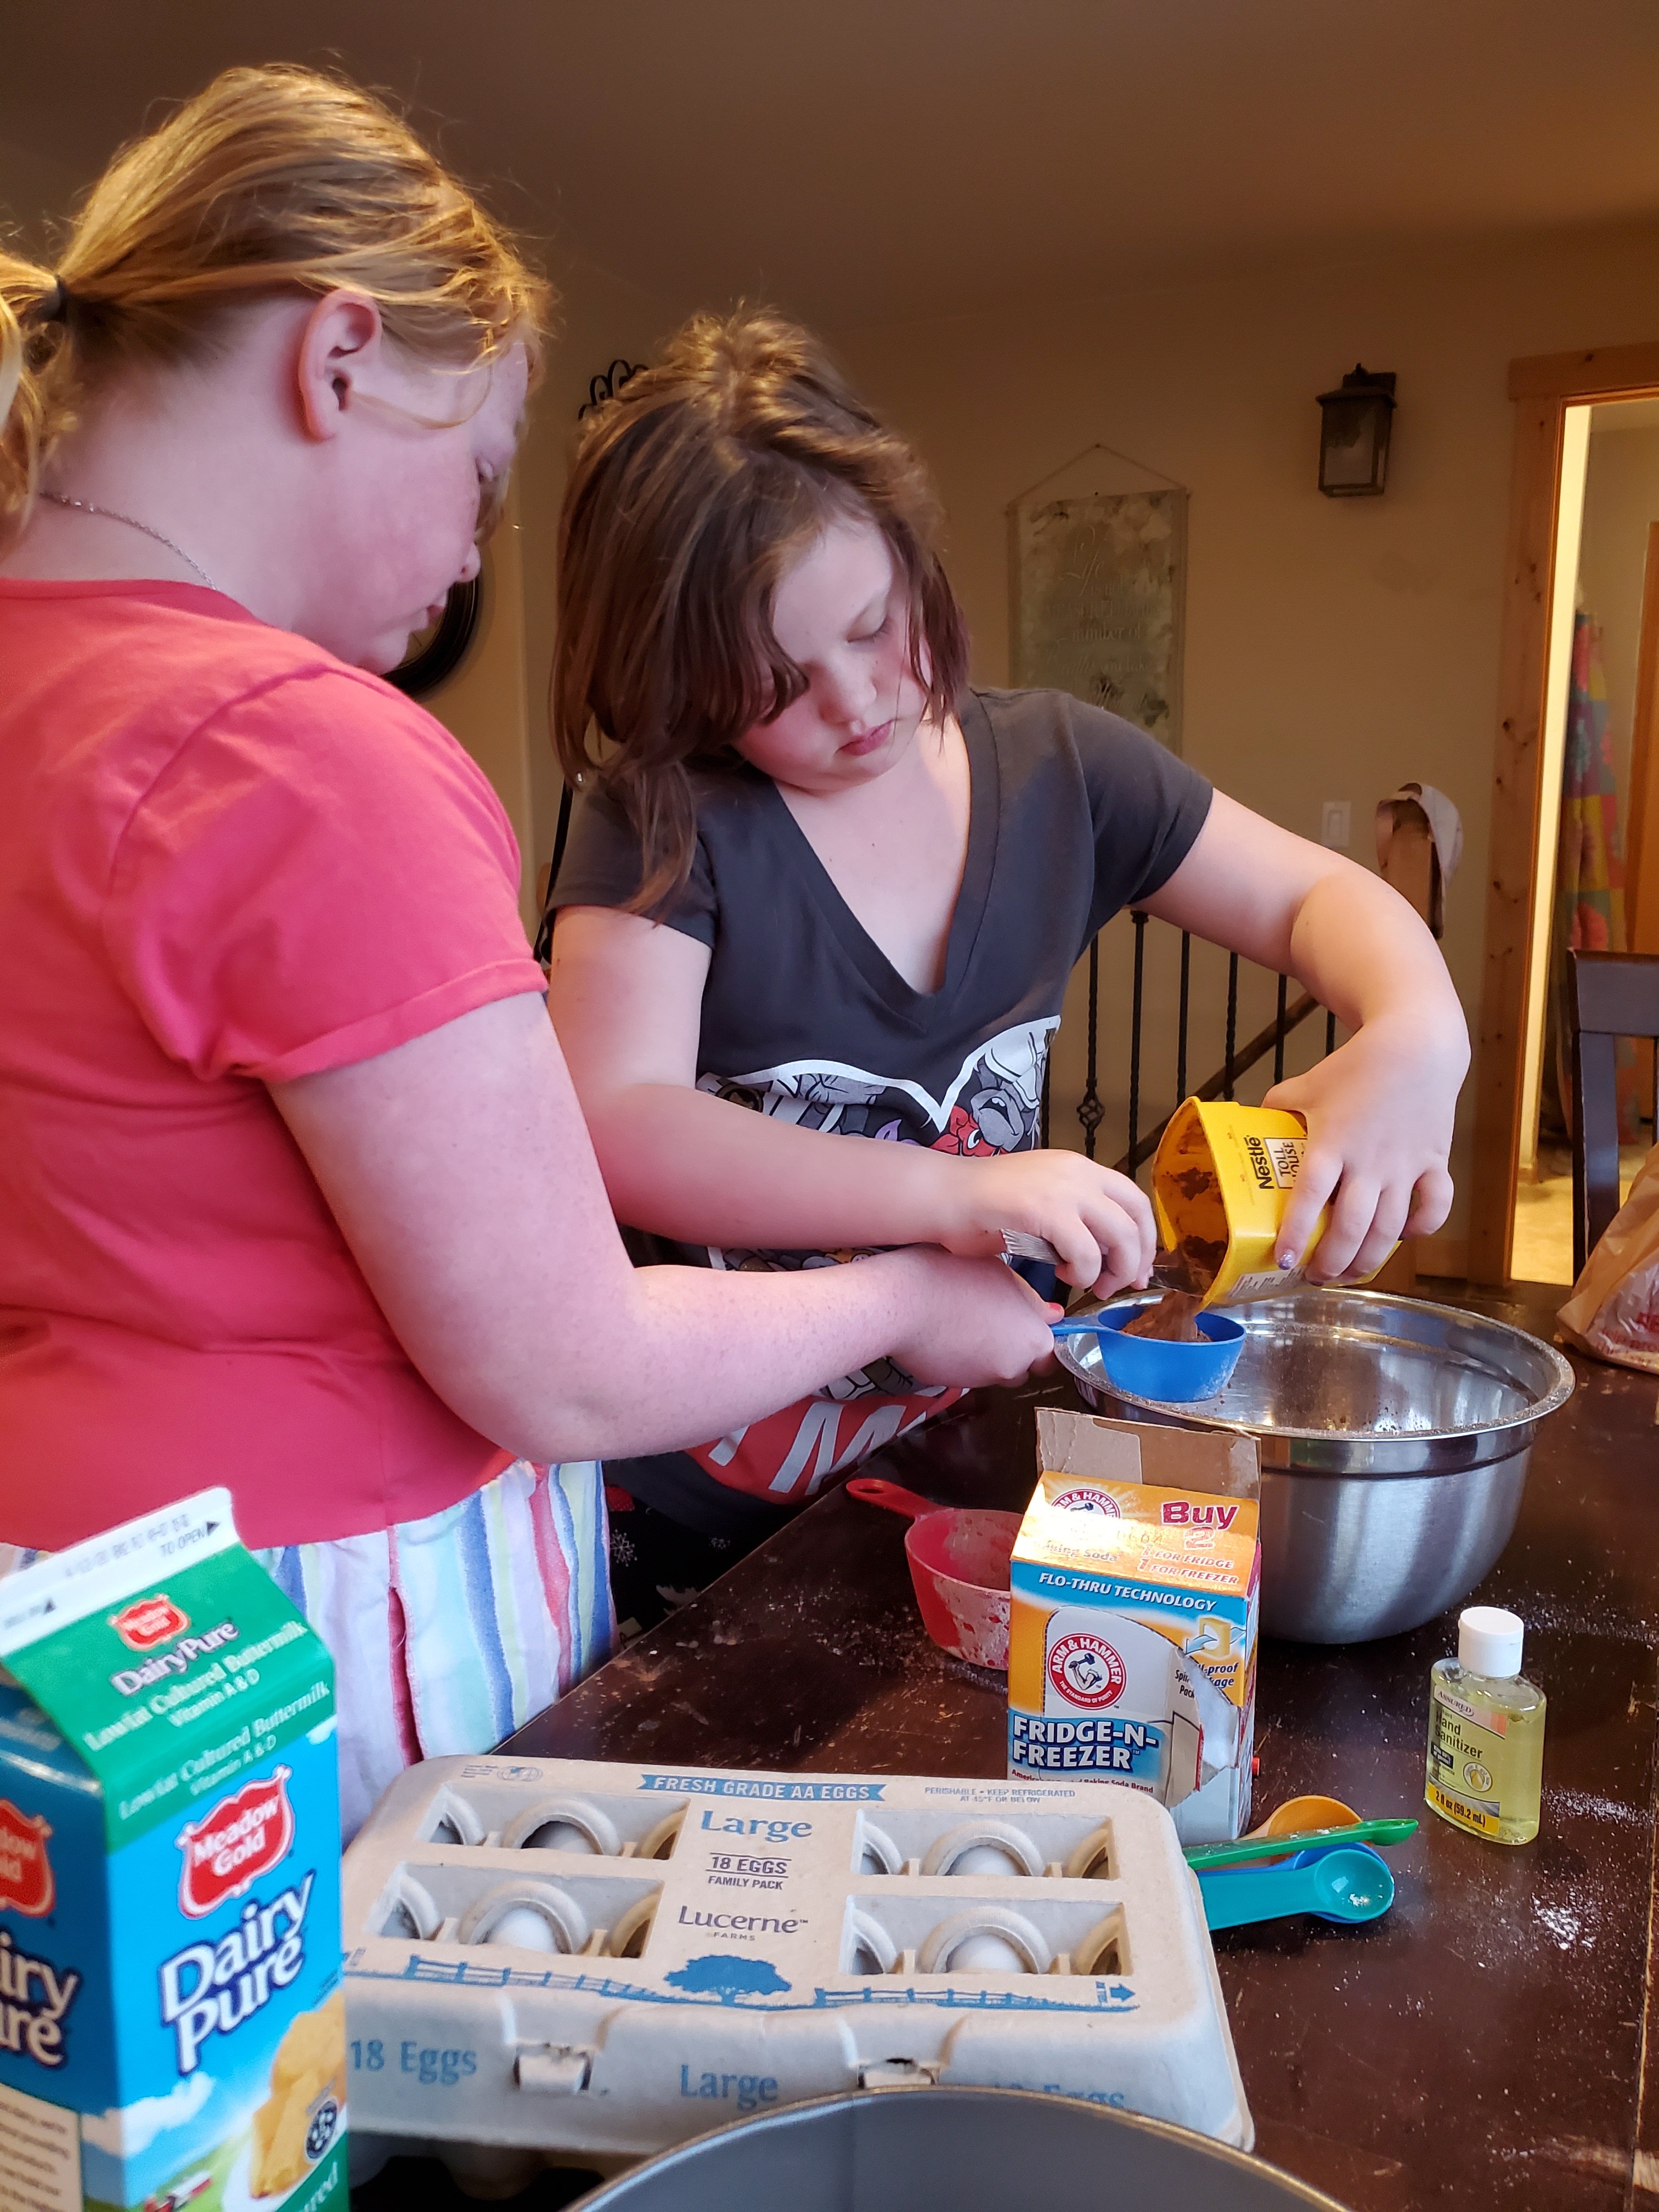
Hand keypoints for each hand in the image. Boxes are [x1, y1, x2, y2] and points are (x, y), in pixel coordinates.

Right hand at [883, 1247, 1059, 1388]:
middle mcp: (1012, 1366)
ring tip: (963, 1322)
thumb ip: (1032, 1301)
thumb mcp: (1002, 1274)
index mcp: (1032, 1339)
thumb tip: (1052, 1315)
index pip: (1050, 1354)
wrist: (903, 1301)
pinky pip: (963, 1373)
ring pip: (992, 1371)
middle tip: (992, 1319)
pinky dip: (959, 1358)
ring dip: (985, 1354)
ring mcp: (980, 1379)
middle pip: (1023, 1366)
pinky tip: (944, 1333)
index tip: (1026, 1325)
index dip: (1037, 1338)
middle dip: (1012, 1348)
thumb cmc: (951, 1277)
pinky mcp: (951, 1384)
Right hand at [932, 1148, 1156, 1295]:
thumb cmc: (981, 1208)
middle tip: (1119, 1286)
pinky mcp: (1045, 1209)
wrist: (941, 1196)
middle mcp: (1079, 1172)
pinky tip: (1061, 1276)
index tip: (1138, 1269)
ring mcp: (1064, 1188)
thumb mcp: (1040, 1205)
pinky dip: (1081, 1273)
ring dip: (1112, 1270)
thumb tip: (1100, 1258)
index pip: (1135, 1200)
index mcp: (1079, 1168)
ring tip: (1088, 1285)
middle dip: (1136, 1259)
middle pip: (1136, 1218)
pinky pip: (1085, 1252)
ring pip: (1120, 1236)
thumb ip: (1073, 1221)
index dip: (1146, 1239)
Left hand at [1264, 1015, 1463, 1281]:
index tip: (1283, 1259)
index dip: (1296, 1232)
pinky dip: (1422, 1227)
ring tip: (1349, 1273)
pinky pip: (1434, 1205)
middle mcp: (1369, 1161)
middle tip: (1315, 1277)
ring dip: (1369, 1258)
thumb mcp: (1307, 1084)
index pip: (1310, 1196)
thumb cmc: (1356, 1067)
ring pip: (1389, 1228)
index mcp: (1332, 1142)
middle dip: (1332, 1261)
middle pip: (1352, 1225)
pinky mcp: (1434, 1162)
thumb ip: (1278, 1106)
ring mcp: (1404, 1165)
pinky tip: (1404, 1237)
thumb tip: (1250, 1123)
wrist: (1416, 1046)